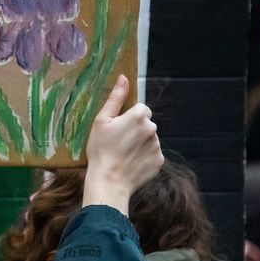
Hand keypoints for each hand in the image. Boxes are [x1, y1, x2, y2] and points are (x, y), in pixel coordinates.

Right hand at [82, 75, 163, 213]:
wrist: (109, 181)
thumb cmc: (101, 151)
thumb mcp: (101, 121)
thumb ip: (115, 98)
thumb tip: (123, 78)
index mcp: (138, 116)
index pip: (140, 108)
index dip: (127, 117)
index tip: (117, 129)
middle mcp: (152, 128)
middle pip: (145, 123)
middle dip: (135, 130)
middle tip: (118, 142)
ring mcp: (157, 145)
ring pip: (149, 139)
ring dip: (139, 143)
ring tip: (123, 154)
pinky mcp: (159, 161)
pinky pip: (152, 154)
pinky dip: (143, 157)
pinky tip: (130, 163)